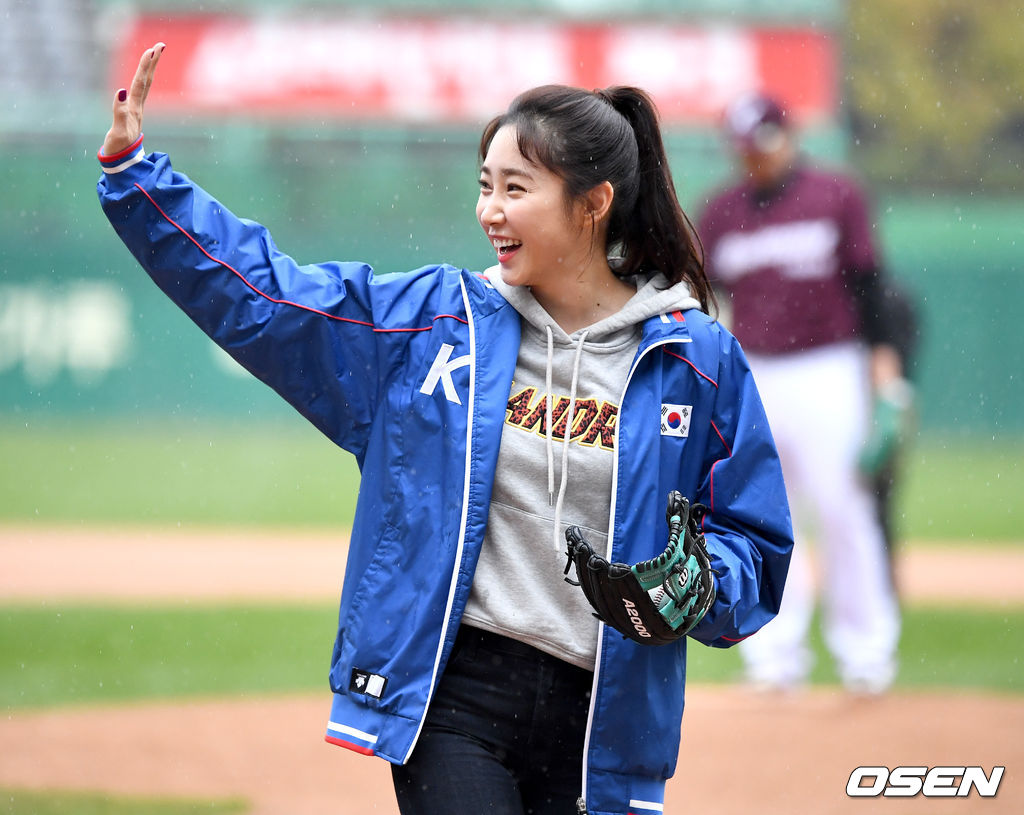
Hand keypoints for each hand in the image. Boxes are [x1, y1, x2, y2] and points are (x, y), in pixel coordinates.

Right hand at [100, 42, 164, 156]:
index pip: (140, 83)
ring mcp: (135, 109)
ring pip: (144, 84)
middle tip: (161, 45)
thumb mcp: (119, 132)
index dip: (145, 66)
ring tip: (155, 53)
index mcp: (134, 109)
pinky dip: (140, 79)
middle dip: (152, 62)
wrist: (122, 162)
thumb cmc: (119, 149)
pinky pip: (138, 91)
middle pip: (146, 80)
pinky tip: (142, 73)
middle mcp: (137, 107)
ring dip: (149, 68)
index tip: (152, 50)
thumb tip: (120, 92)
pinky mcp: (131, 113)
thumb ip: (119, 113)